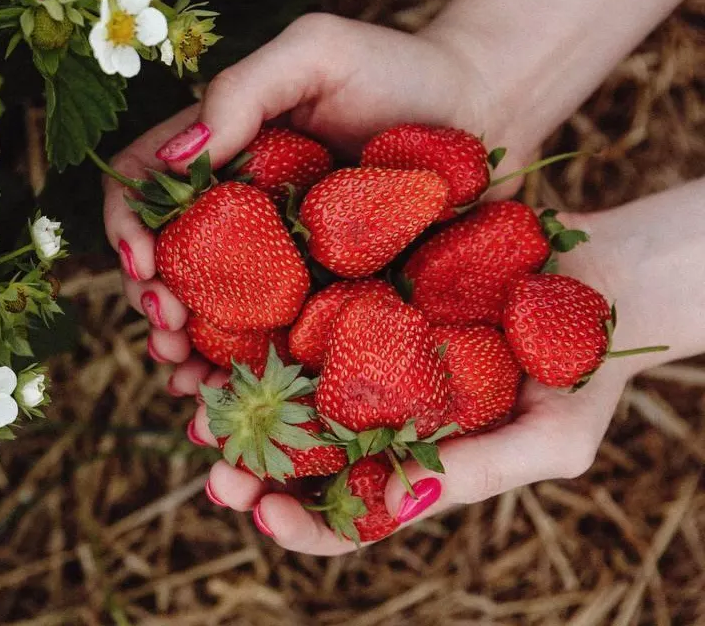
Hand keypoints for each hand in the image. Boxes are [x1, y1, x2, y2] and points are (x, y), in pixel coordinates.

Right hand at [103, 13, 525, 383]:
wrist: (490, 110)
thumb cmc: (401, 68)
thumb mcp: (314, 52)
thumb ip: (240, 90)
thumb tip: (175, 160)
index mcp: (220, 157)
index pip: (142, 187)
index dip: (128, 227)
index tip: (143, 264)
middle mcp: (239, 216)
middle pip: (167, 264)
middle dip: (152, 304)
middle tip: (166, 331)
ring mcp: (282, 266)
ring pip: (212, 318)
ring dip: (187, 355)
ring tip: (188, 383)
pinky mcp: (328, 304)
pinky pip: (280, 348)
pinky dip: (252, 379)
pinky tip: (239, 400)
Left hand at [187, 210, 641, 554]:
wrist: (602, 273)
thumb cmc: (586, 368)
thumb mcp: (551, 434)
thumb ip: (478, 473)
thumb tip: (395, 509)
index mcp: (410, 464)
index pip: (343, 516)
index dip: (299, 523)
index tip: (261, 513)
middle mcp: (371, 414)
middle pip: (292, 456)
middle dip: (245, 465)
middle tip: (211, 457)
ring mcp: (356, 354)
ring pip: (276, 386)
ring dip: (229, 396)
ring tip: (193, 387)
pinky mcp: (350, 289)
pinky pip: (290, 307)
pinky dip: (247, 317)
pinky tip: (213, 311)